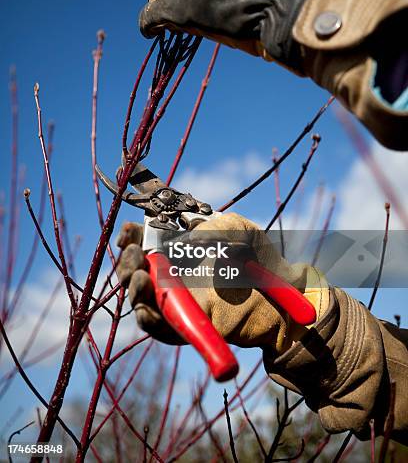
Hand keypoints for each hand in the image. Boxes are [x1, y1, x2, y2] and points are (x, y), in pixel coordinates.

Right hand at [116, 214, 327, 353]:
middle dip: (128, 262)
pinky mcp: (187, 326)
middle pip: (135, 270)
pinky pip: (160, 328)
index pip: (144, 240)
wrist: (284, 296)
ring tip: (141, 279)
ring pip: (141, 299)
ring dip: (133, 289)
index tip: (128, 234)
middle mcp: (173, 273)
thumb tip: (182, 244)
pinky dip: (149, 320)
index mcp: (180, 247)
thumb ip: (212, 229)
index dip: (130, 237)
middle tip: (136, 256)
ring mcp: (179, 301)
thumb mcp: (239, 230)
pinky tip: (147, 309)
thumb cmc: (260, 258)